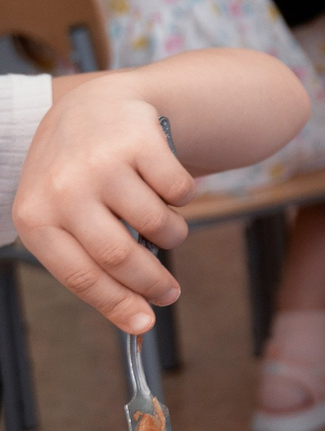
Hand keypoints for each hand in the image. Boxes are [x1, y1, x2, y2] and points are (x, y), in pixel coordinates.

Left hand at [13, 84, 194, 333]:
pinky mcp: (140, 142)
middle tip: (170, 292)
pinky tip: (164, 184)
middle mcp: (64, 190)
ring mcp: (102, 164)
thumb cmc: (77, 173)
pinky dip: (183, 198)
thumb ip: (87, 257)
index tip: (145, 324)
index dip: (117, 304)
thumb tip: (135, 317)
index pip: (80, 274)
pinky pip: (180, 192)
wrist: (92, 106)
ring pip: (157, 224)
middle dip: (153, 282)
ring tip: (165, 226)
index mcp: (35, 216)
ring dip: (171, 233)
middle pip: (120, 255)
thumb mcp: (61, 214)